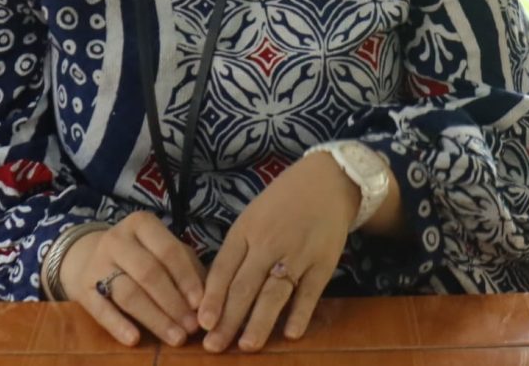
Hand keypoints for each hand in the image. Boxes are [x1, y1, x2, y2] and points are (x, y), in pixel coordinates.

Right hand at [56, 212, 205, 348]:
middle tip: (192, 327)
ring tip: (176, 337)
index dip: (186, 278)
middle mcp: (117, 239)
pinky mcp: (83, 288)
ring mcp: (97, 263)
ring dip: (155, 318)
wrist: (90, 256)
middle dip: (173, 303)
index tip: (201, 304)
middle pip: (148, 273)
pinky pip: (101, 309)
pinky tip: (135, 339)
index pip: (168, 250)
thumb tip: (207, 300)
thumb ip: (187, 269)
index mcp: (141, 224)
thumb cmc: (140, 255)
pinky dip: (118, 325)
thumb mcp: (163, 251)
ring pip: (128, 293)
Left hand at [198, 156, 362, 352]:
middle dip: (228, 318)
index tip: (201, 323)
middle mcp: (269, 242)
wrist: (327, 181)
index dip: (212, 297)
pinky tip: (290, 333)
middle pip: (245, 285)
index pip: (224, 268)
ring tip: (246, 346)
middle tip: (214, 346)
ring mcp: (297, 253)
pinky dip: (300, 313)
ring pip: (274, 291)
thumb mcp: (251, 218)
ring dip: (259, 321)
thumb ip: (236, 252)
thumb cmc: (281, 203)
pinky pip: (310, 292)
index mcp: (246, 231)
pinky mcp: (323, 262)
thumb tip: (214, 293)